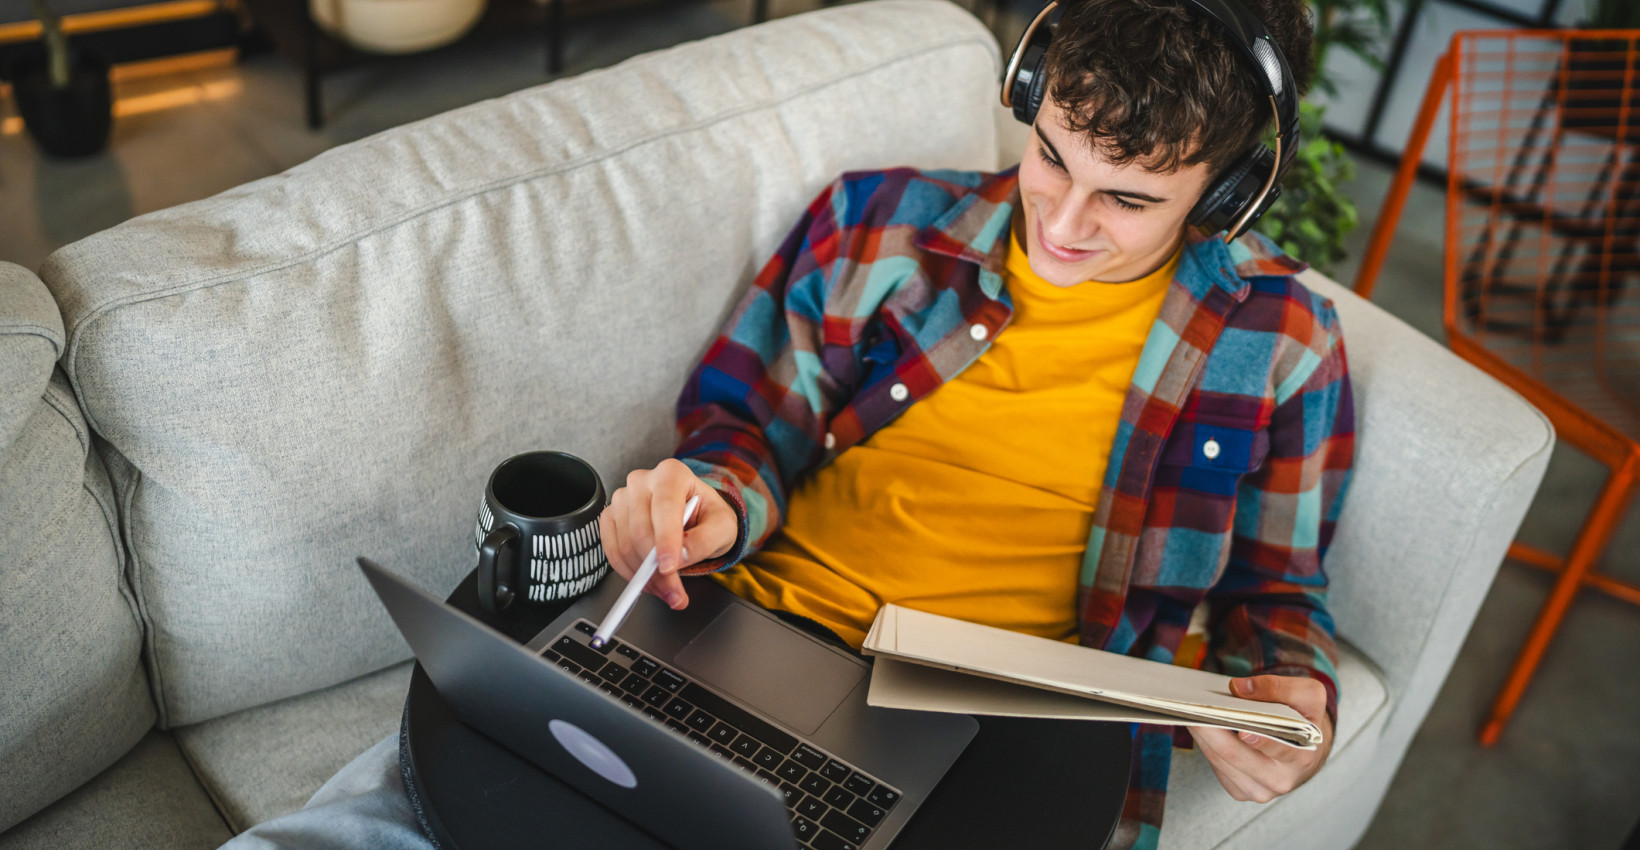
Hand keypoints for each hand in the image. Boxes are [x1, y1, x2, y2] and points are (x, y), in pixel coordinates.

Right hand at [598, 459, 736, 610]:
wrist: (694, 517)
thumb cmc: (707, 516)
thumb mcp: (722, 526)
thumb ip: (705, 540)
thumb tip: (681, 556)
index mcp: (672, 474)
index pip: (664, 507)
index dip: (665, 540)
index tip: (669, 568)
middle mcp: (642, 481)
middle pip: (641, 530)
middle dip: (656, 570)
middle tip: (675, 593)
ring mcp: (622, 498)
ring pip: (625, 544)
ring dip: (644, 576)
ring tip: (666, 590)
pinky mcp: (611, 517)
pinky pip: (612, 551)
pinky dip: (629, 572)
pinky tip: (648, 581)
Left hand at [1188, 675, 1332, 802]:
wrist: (1304, 749)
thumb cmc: (1304, 719)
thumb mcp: (1308, 695)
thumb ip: (1280, 687)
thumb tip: (1239, 688)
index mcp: (1302, 757)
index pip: (1277, 748)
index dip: (1255, 737)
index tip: (1235, 723)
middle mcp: (1279, 780)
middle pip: (1234, 755)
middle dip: (1211, 728)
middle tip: (1190, 706)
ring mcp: (1258, 790)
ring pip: (1219, 760)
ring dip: (1202, 734)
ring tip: (1189, 710)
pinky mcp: (1240, 791)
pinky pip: (1215, 767)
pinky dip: (1205, 745)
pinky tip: (1199, 726)